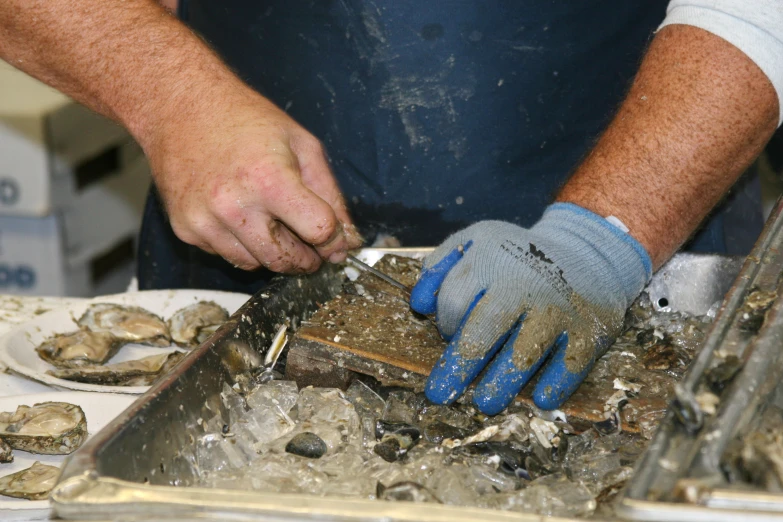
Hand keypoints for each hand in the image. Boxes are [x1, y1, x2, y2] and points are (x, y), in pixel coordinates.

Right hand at [140, 84, 361, 273]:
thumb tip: (346, 239)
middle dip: (306, 258)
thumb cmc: (244, 119)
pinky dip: (243, 245)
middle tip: (310, 245)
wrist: (180, 106)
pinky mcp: (187, 230)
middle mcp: (235, 206)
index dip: (333, 239)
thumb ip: (330, 194)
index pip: (318, 232)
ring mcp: (206, 221)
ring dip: (274, 253)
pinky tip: (242, 215)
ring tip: (273, 221)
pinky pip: (228, 255)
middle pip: (286, 260)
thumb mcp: (302, 145)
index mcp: (270, 180)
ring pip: (256, 264)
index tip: (333, 240)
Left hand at [410, 203, 651, 413]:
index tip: (448, 337)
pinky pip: (570, 362)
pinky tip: (541, 398)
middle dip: (459, 364)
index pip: (454, 301)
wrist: (588, 252)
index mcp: (490, 262)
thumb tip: (418, 305)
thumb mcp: (476, 241)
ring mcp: (556, 310)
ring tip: (484, 402)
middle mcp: (522, 285)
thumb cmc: (518, 255)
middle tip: (440, 393)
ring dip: (502, 380)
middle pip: (483, 329)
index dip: (446, 324)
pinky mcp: (588, 331)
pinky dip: (557, 382)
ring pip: (524, 352)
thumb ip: (440, 265)